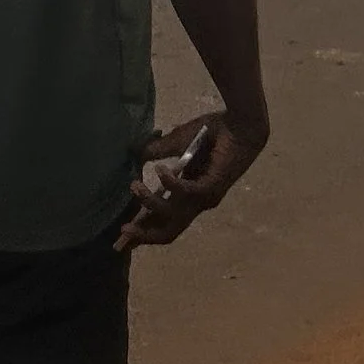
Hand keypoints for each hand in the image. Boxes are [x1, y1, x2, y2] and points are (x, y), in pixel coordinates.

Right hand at [114, 109, 264, 251]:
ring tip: (134, 186)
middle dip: (145, 234)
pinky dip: (170, 183)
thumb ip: (159, 150)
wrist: (240, 123)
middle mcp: (197, 202)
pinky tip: (159, 170)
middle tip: (123, 231)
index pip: (165, 221)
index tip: (122, 240)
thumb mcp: (179, 141)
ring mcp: (205, 197)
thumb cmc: (214, 132)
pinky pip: (186, 192)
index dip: (144, 232)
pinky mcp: (211, 186)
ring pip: (172, 214)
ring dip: (150, 203)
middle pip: (169, 231)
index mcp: (190, 195)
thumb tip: (137, 154)